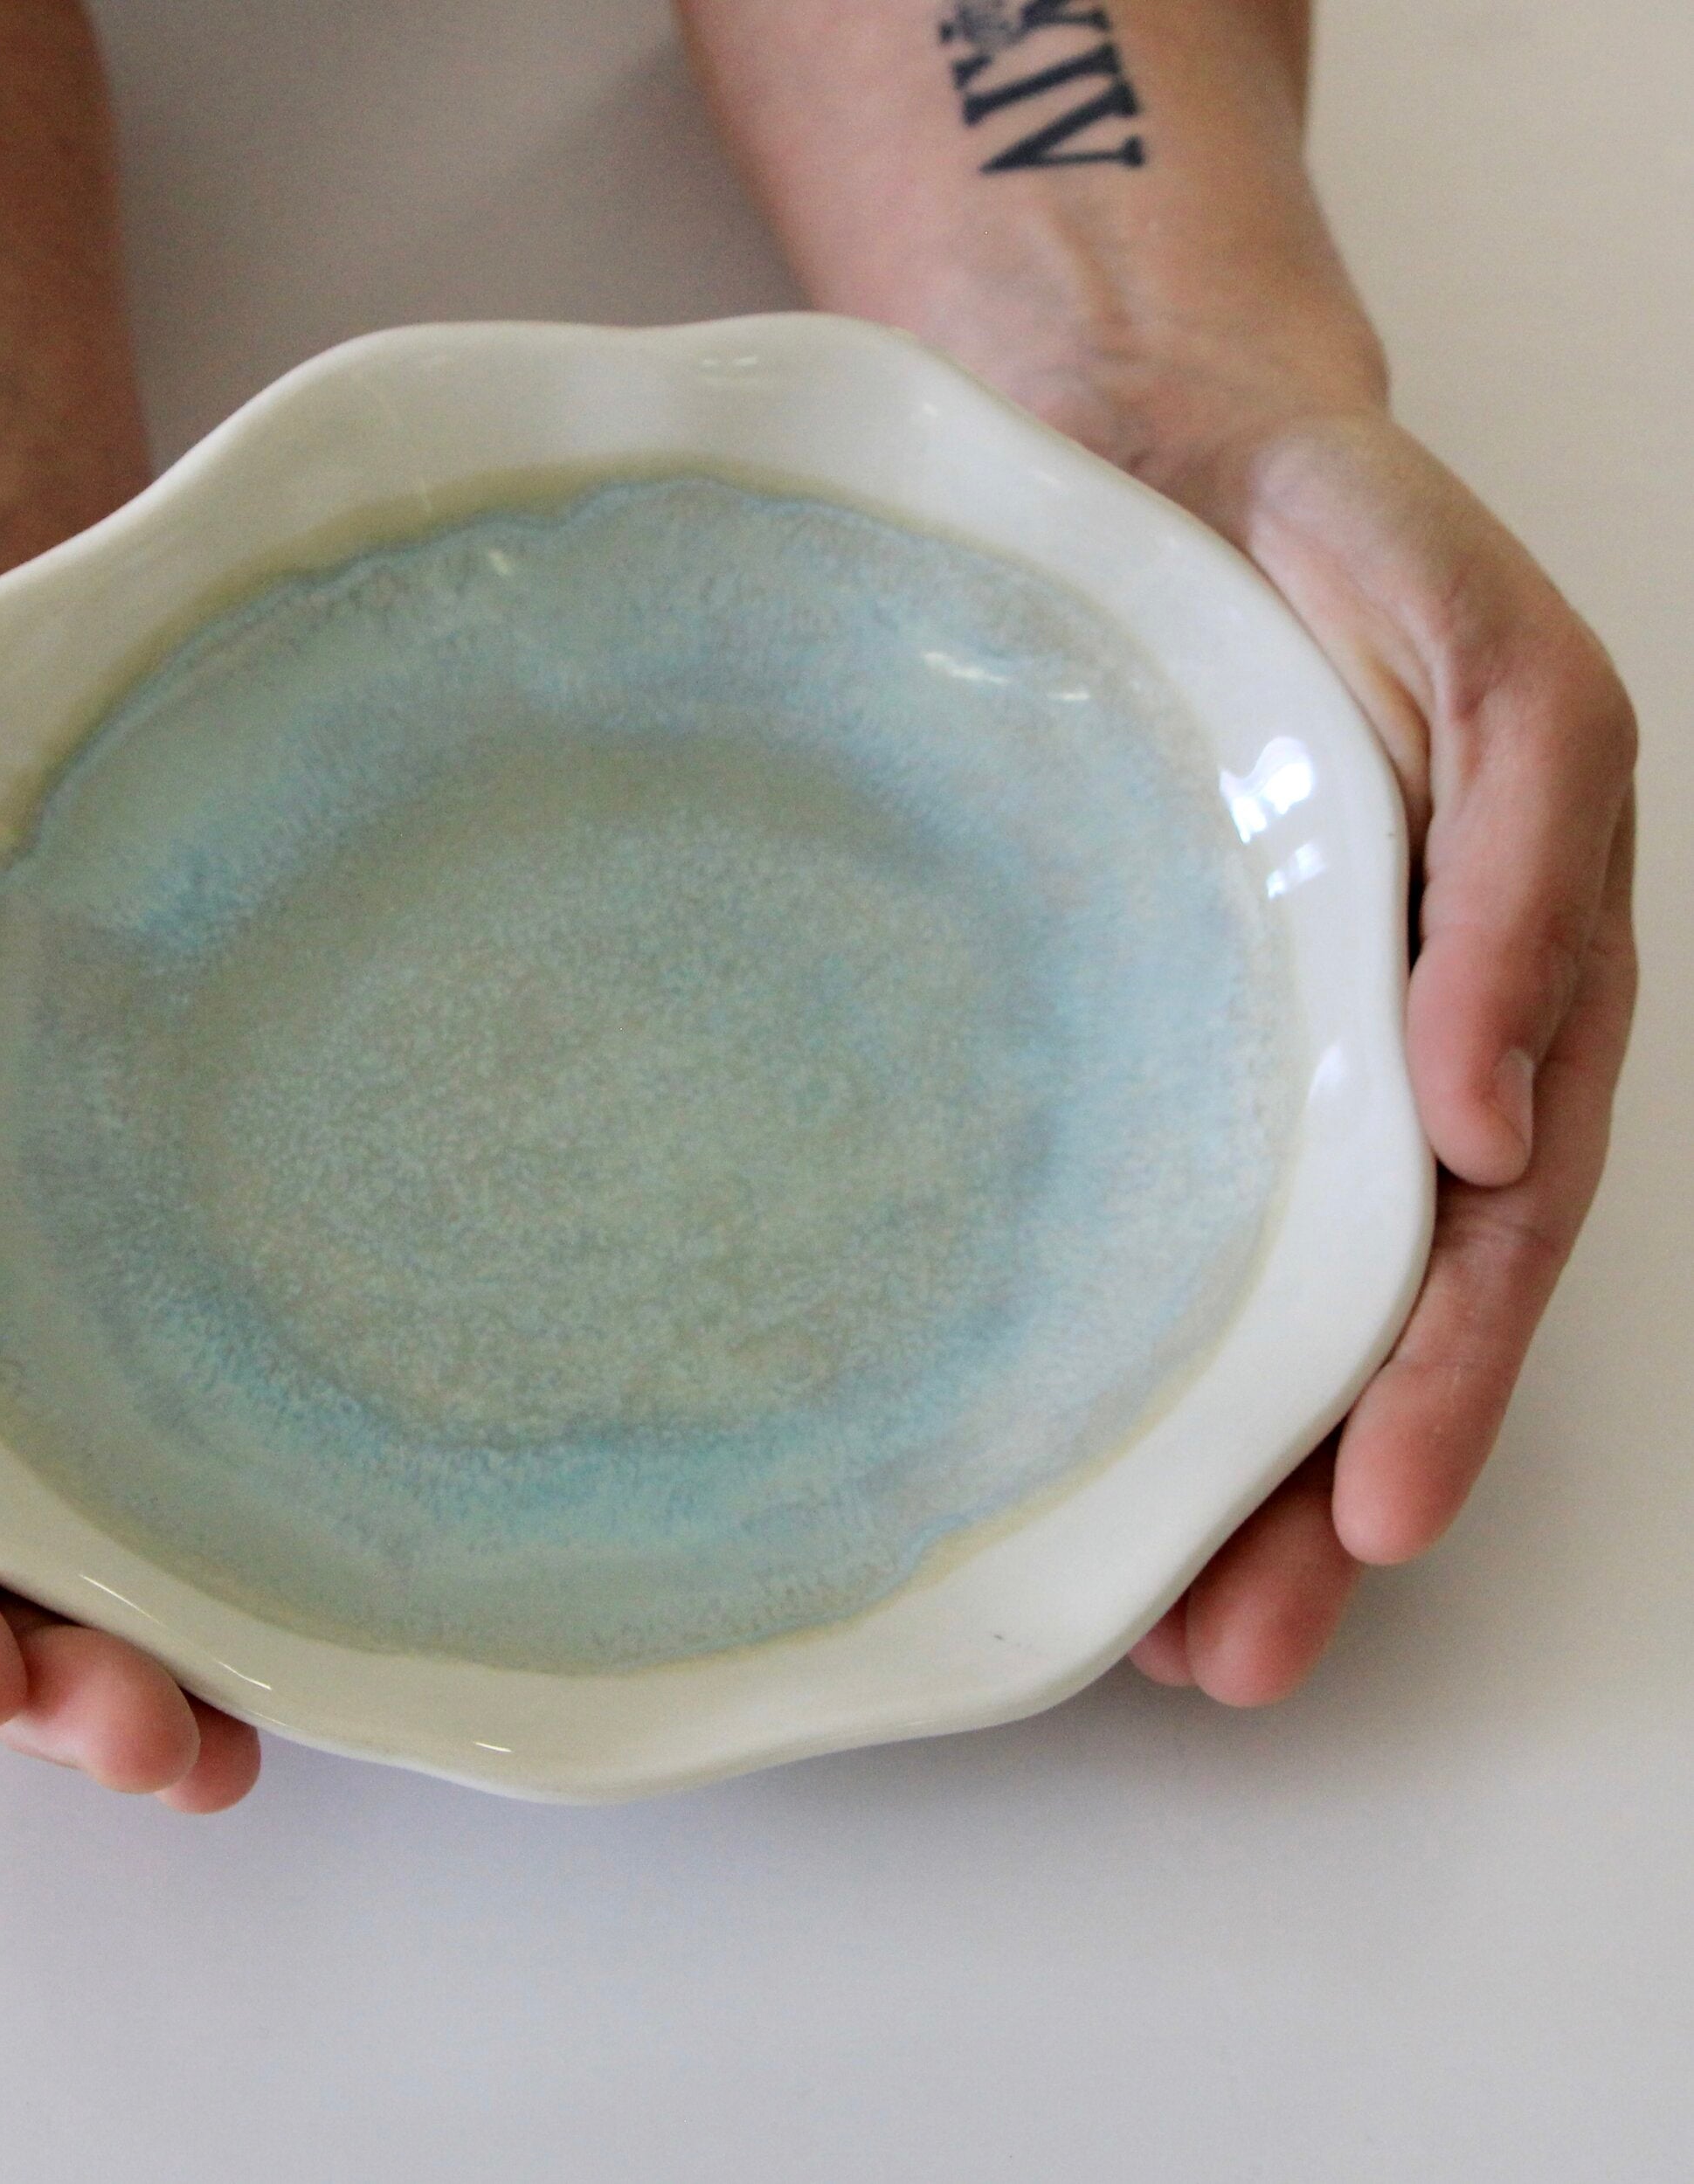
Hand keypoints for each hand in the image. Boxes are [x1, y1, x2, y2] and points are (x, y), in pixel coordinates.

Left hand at [1117, 405, 1637, 1702]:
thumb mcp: (1490, 661)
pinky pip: (1143, 1202)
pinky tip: (1070, 1451)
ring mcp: (1254, 1050)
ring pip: (1258, 1301)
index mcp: (1480, 991)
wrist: (1151, 457)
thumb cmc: (1335, 545)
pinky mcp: (1133, 1025)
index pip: (1479, 1234)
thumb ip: (1517, 863)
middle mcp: (1372, 1054)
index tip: (1364, 1529)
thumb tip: (1492, 1109)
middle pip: (1367, 1318)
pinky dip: (1127, 1337)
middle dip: (1316, 1501)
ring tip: (1159, 1639)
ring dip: (1227, 1477)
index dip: (1441, 1388)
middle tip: (1226, 1658)